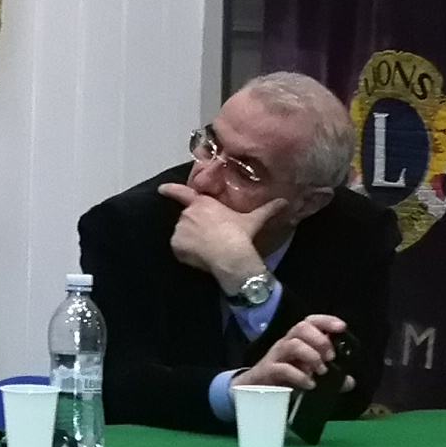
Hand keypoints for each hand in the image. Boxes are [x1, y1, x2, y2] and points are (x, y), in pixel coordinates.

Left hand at [160, 178, 282, 291]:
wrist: (231, 255)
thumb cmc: (240, 234)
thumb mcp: (253, 220)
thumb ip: (267, 209)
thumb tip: (285, 202)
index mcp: (203, 203)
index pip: (182, 193)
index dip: (170, 190)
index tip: (161, 189)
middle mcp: (188, 213)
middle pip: (187, 219)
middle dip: (195, 227)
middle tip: (210, 238)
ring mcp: (180, 229)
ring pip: (182, 234)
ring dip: (191, 240)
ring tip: (207, 249)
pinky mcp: (176, 244)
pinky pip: (178, 249)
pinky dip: (185, 253)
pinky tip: (199, 257)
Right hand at [236, 314, 343, 396]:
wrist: (254, 392)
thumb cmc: (283, 379)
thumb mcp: (310, 376)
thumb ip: (331, 378)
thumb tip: (350, 382)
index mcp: (297, 341)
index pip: (310, 322)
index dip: (326, 321)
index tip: (341, 327)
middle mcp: (286, 344)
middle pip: (300, 328)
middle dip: (319, 339)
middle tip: (330, 357)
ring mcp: (275, 357)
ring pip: (292, 344)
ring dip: (310, 355)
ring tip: (321, 371)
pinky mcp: (268, 372)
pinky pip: (282, 368)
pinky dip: (299, 376)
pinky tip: (309, 384)